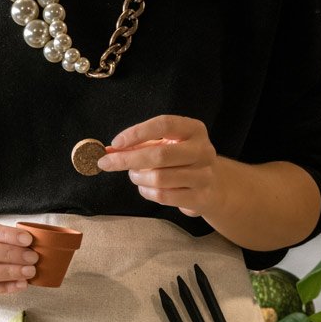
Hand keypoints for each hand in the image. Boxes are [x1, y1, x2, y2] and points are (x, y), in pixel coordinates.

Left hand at [96, 115, 219, 218]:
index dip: (137, 133)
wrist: (213, 186)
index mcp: (194, 130)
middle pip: (159, 154)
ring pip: (159, 178)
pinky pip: (163, 196)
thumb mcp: (166, 145)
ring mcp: (203, 175)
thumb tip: (109, 151)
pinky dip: (146, 192)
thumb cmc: (182, 162)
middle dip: (127, 159)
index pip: (164, 124)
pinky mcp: (199, 197)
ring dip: (138, 178)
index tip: (115, 143)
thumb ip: (140, 145)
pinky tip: (145, 188)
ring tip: (134, 175)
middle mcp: (202, 150)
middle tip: (107, 163)